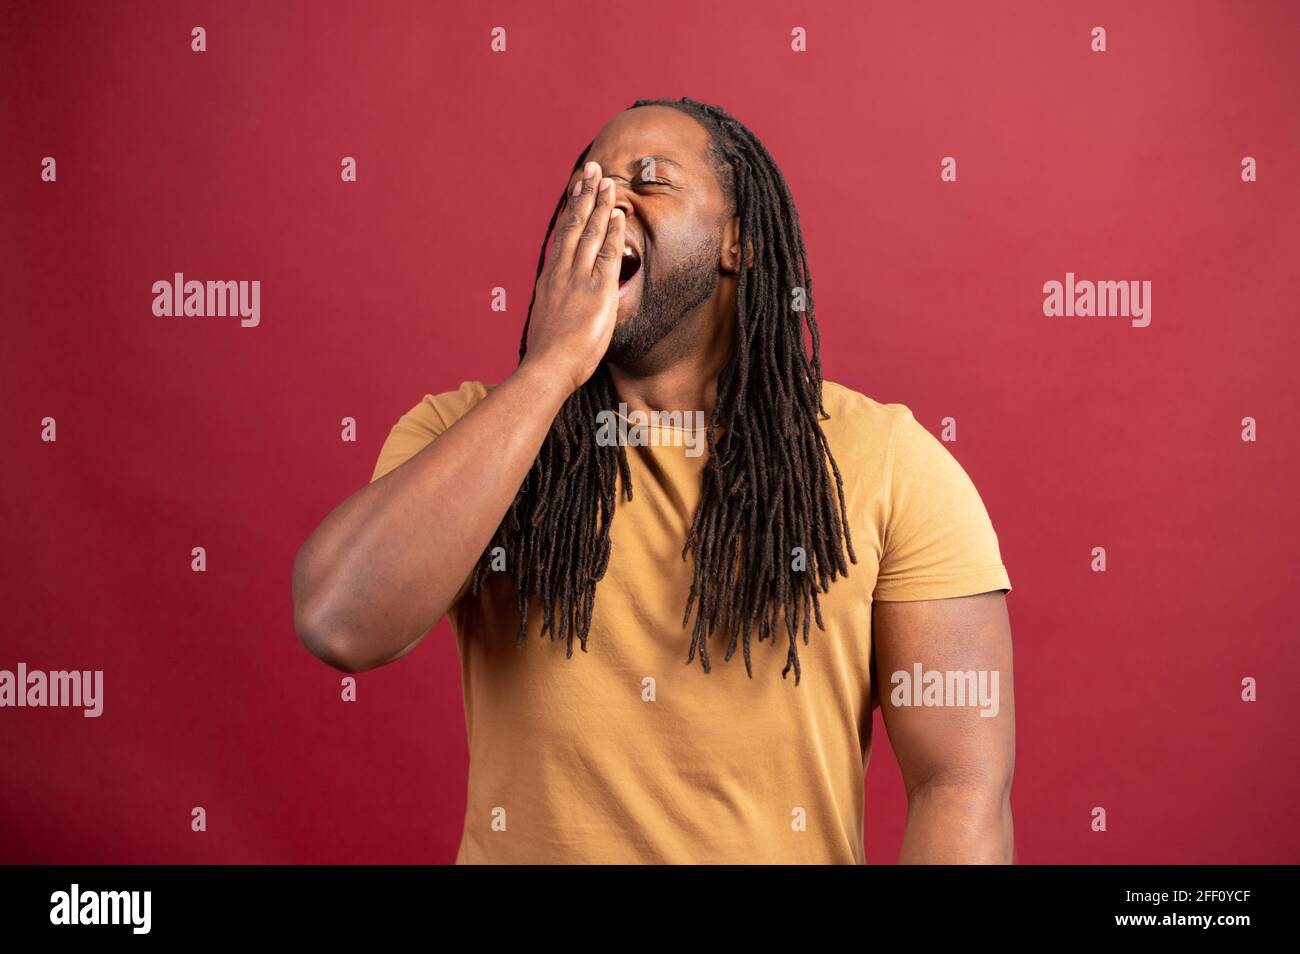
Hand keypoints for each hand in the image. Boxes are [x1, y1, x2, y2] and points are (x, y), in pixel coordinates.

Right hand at [519, 161, 625, 393]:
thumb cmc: (549, 355)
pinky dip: (613, 232)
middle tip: (591, 169)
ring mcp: (578, 279)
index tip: (578, 190)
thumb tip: (562, 304)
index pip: (563, 236)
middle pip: (574, 225)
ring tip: (607, 180)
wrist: (547, 368)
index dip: (572, 210)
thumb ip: (558, 305)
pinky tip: (619, 214)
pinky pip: (608, 254)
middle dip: (584, 195)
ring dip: (600, 204)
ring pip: (590, 233)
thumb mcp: (549, 322)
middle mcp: (562, 272)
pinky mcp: (596, 291)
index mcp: (550, 279)